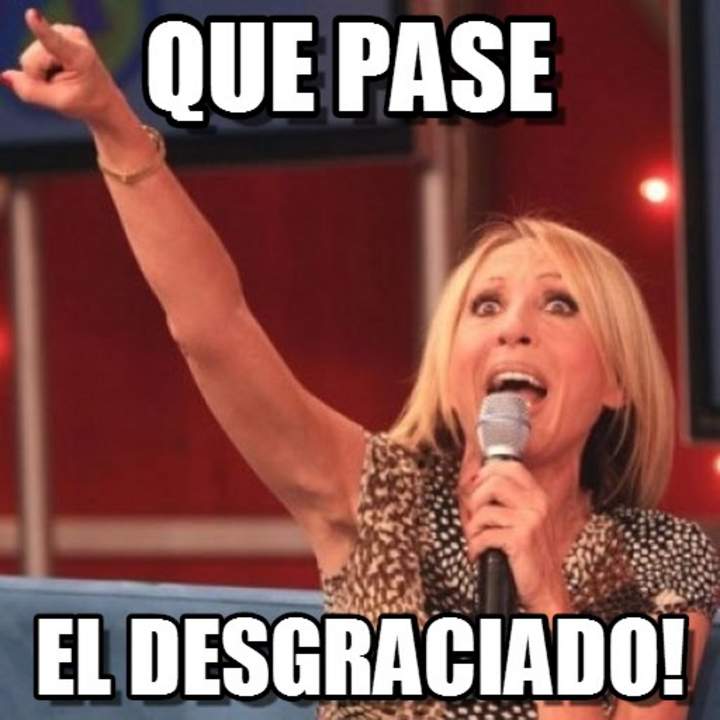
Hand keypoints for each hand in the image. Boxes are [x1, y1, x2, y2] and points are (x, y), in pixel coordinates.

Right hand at [1, 8, 120, 125]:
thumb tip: (4, 76)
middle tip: (62, 85)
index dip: (41, 29)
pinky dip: (42, 67)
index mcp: (79, 56)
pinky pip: (32, 54)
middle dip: (40, 78)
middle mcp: (71, 36)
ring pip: (28, 57)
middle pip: (30, 60)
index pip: (54, 42)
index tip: (32, 15)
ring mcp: (62, 31)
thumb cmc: (86, 102)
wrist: (104, 100)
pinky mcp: (55, 33)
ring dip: (41, 74)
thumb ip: (31, 91)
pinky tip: (58, 69)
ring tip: (63, 78)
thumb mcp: (59, 102)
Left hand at [458, 460, 570, 613]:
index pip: (510, 466)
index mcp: (538, 496)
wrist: (546, 587)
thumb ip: (509, 498)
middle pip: (493, 482)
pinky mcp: (519, 540)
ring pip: (484, 510)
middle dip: (475, 499)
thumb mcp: (526, 519)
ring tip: (477, 537)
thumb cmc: (530, 554)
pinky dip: (475, 546)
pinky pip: (483, 535)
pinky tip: (480, 552)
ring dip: (472, 528)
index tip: (477, 485)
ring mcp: (529, 521)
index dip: (487, 472)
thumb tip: (477, 480)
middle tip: (474, 515)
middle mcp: (536, 505)